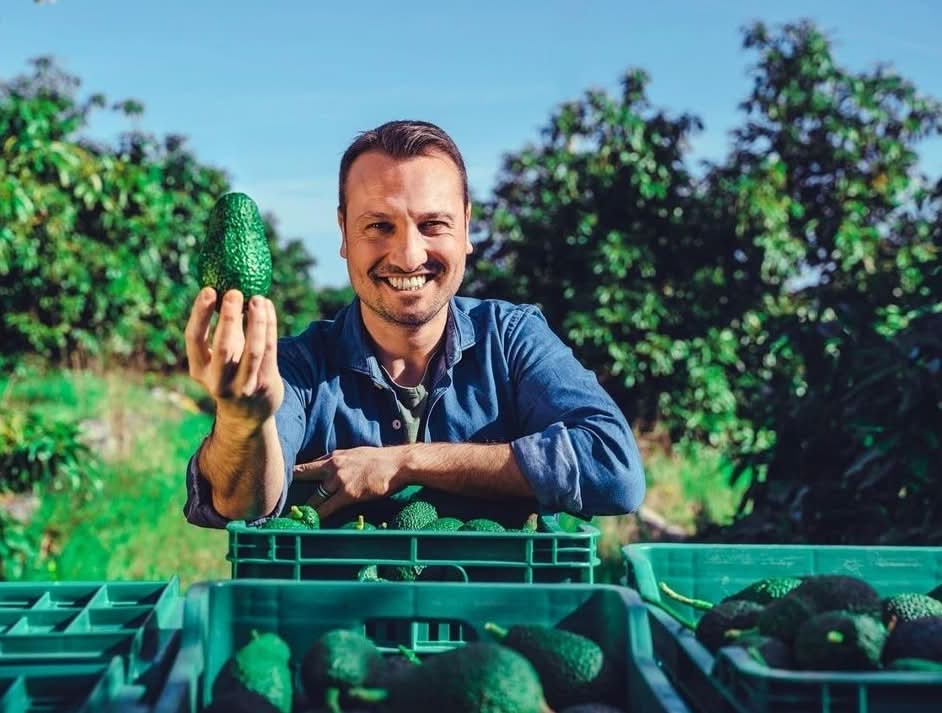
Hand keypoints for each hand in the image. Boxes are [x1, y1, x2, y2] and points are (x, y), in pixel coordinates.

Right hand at [184, 287, 283, 428]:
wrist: (248, 416)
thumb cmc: (229, 374)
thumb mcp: (217, 359)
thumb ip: (220, 332)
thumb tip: (226, 291)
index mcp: (198, 370)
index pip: (194, 339)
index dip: (200, 314)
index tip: (208, 290)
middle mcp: (218, 381)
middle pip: (223, 346)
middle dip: (228, 317)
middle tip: (234, 292)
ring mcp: (243, 385)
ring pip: (253, 349)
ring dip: (257, 321)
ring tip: (258, 298)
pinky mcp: (265, 384)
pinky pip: (270, 350)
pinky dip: (270, 326)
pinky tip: (268, 308)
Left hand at [293, 446, 406, 519]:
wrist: (398, 464)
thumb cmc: (381, 459)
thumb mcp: (356, 453)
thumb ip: (341, 459)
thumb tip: (328, 464)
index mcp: (335, 456)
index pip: (309, 465)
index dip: (295, 474)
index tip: (282, 480)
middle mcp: (333, 467)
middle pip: (305, 477)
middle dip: (292, 488)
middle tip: (277, 499)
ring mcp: (340, 481)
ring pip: (316, 496)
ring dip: (306, 507)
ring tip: (294, 516)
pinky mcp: (348, 494)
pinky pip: (329, 507)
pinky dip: (319, 515)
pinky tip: (312, 522)